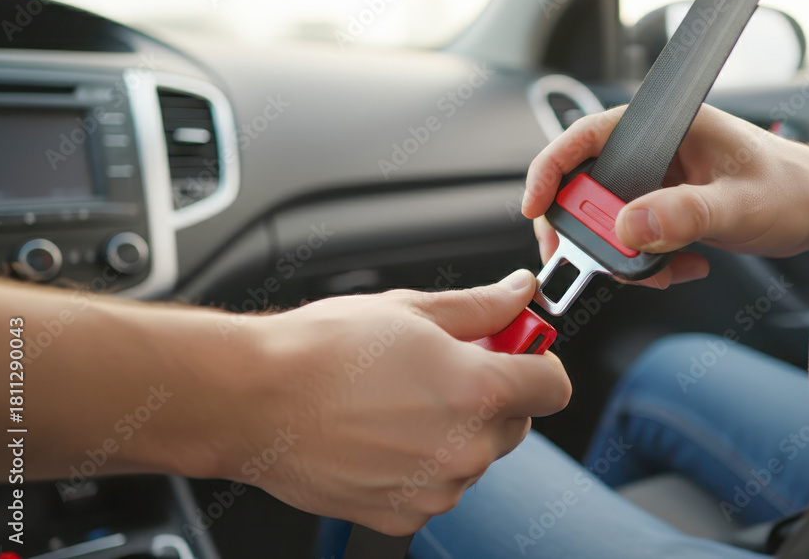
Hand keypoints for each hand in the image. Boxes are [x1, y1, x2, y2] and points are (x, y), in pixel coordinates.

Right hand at [225, 271, 570, 534]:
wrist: (254, 401)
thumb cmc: (322, 352)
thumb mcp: (412, 311)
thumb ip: (481, 307)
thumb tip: (519, 292)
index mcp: (479, 391)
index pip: (555, 386)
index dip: (538, 363)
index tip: (518, 352)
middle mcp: (466, 448)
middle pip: (516, 422)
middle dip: (492, 395)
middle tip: (443, 369)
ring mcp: (436, 489)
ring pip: (476, 456)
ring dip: (456, 431)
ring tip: (399, 401)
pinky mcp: (403, 516)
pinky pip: (437, 487)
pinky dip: (423, 465)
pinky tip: (383, 435)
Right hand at [522, 104, 808, 288]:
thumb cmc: (792, 188)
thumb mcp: (737, 203)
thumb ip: (683, 214)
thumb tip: (629, 227)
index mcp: (665, 127)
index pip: (586, 137)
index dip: (551, 170)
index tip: (534, 208)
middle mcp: (654, 151)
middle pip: (585, 185)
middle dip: (587, 230)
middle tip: (596, 261)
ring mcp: (657, 181)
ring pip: (605, 218)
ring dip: (622, 254)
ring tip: (662, 268)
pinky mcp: (663, 208)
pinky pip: (631, 237)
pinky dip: (646, 262)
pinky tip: (682, 264)